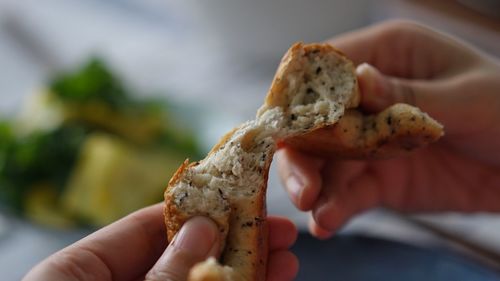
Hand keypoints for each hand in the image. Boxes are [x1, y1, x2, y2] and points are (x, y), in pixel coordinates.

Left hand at [23, 204, 297, 280]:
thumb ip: (166, 272)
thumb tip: (202, 227)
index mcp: (80, 272)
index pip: (144, 228)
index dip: (197, 211)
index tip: (239, 200)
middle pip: (180, 256)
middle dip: (232, 243)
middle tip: (278, 232)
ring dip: (242, 275)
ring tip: (285, 262)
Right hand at [278, 20, 499, 238]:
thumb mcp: (468, 97)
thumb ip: (409, 95)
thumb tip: (358, 79)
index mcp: (389, 55)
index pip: (327, 69)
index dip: (301, 95)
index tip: (285, 125)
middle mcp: (369, 96)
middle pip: (316, 121)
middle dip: (302, 152)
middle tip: (301, 185)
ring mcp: (370, 141)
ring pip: (324, 162)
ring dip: (313, 185)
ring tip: (313, 208)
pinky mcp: (377, 179)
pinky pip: (348, 193)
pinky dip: (334, 208)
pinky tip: (326, 223)